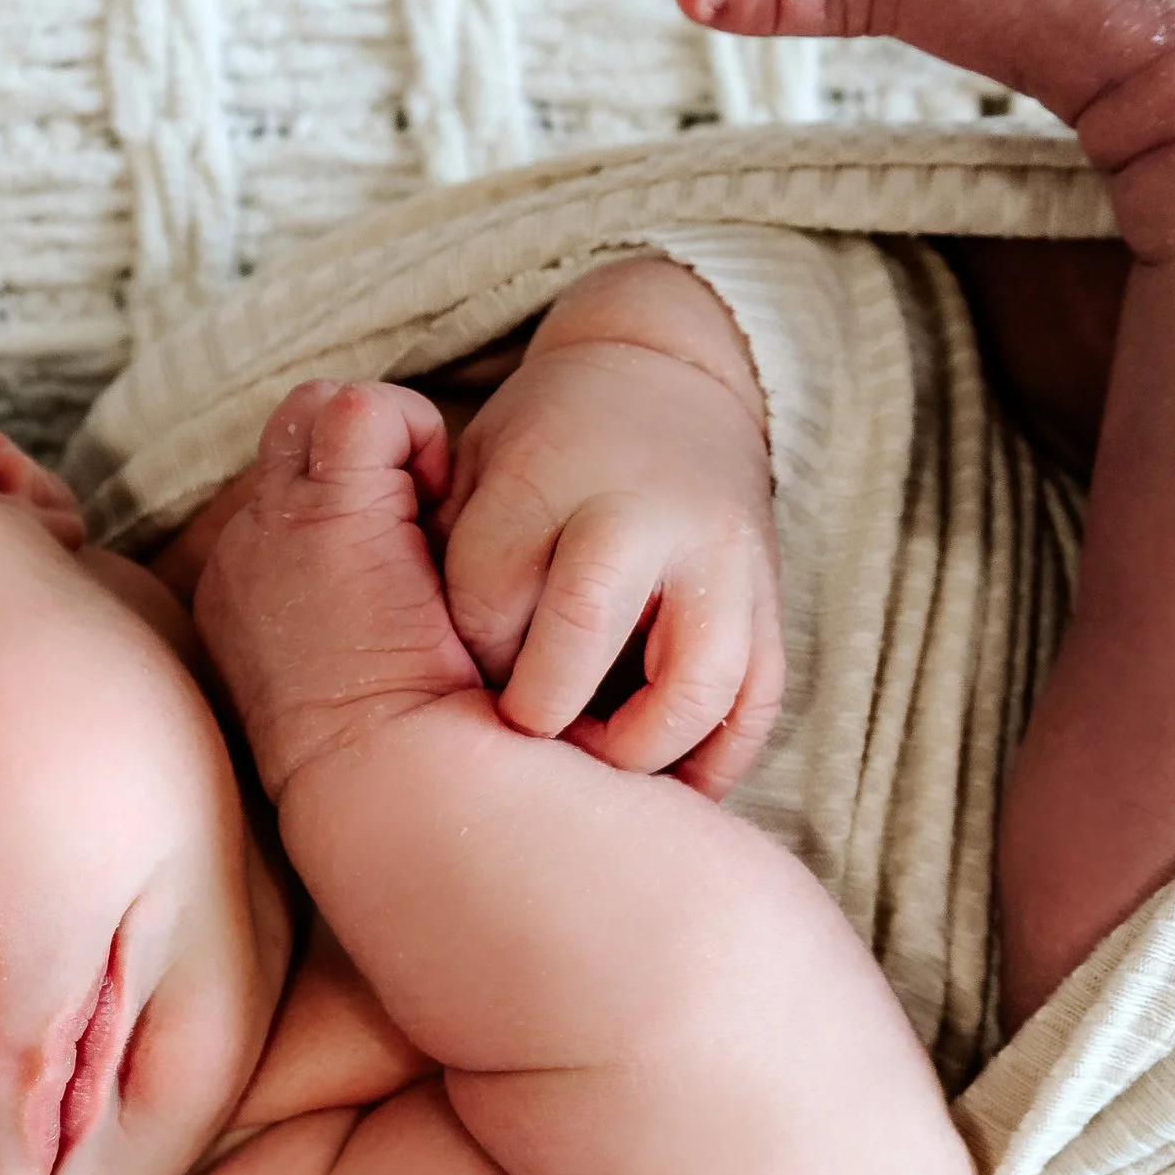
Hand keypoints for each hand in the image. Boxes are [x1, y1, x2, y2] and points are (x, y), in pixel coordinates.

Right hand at [193, 379, 483, 801]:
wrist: (400, 791)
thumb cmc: (414, 767)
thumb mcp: (368, 690)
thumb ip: (368, 622)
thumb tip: (419, 582)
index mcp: (243, 610)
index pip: (287, 515)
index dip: (358, 521)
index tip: (412, 585)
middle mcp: (239, 562)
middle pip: (293, 461)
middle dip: (366, 479)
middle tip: (428, 546)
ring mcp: (268, 531)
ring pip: (316, 419)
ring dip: (386, 450)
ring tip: (433, 522)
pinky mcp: (319, 510)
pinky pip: (360, 409)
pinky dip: (414, 433)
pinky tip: (440, 503)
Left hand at [438, 274, 783, 797]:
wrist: (665, 384)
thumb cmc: (540, 454)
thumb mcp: (469, 474)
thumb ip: (437, 558)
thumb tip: (405, 677)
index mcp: (544, 478)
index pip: (486, 598)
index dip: (462, 660)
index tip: (455, 676)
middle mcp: (640, 514)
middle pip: (582, 624)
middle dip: (538, 708)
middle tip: (519, 731)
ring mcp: (718, 560)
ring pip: (694, 685)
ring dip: (634, 750)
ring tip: (589, 761)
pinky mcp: (769, 602)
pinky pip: (756, 706)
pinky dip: (713, 764)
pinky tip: (661, 790)